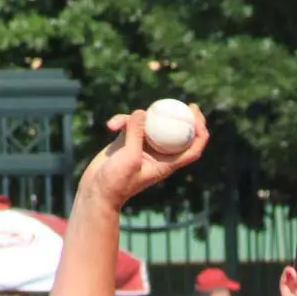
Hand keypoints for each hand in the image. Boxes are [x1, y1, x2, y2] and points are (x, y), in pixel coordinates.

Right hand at [79, 105, 209, 210]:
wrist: (96, 192)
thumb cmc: (116, 182)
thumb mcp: (129, 158)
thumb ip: (137, 134)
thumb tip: (143, 112)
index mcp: (166, 163)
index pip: (192, 149)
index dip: (200, 132)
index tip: (196, 114)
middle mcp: (158, 155)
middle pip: (176, 133)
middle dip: (182, 118)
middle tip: (186, 104)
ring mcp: (142, 147)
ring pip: (150, 124)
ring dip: (136, 118)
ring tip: (120, 122)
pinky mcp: (127, 142)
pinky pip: (130, 124)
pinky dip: (121, 122)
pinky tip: (110, 126)